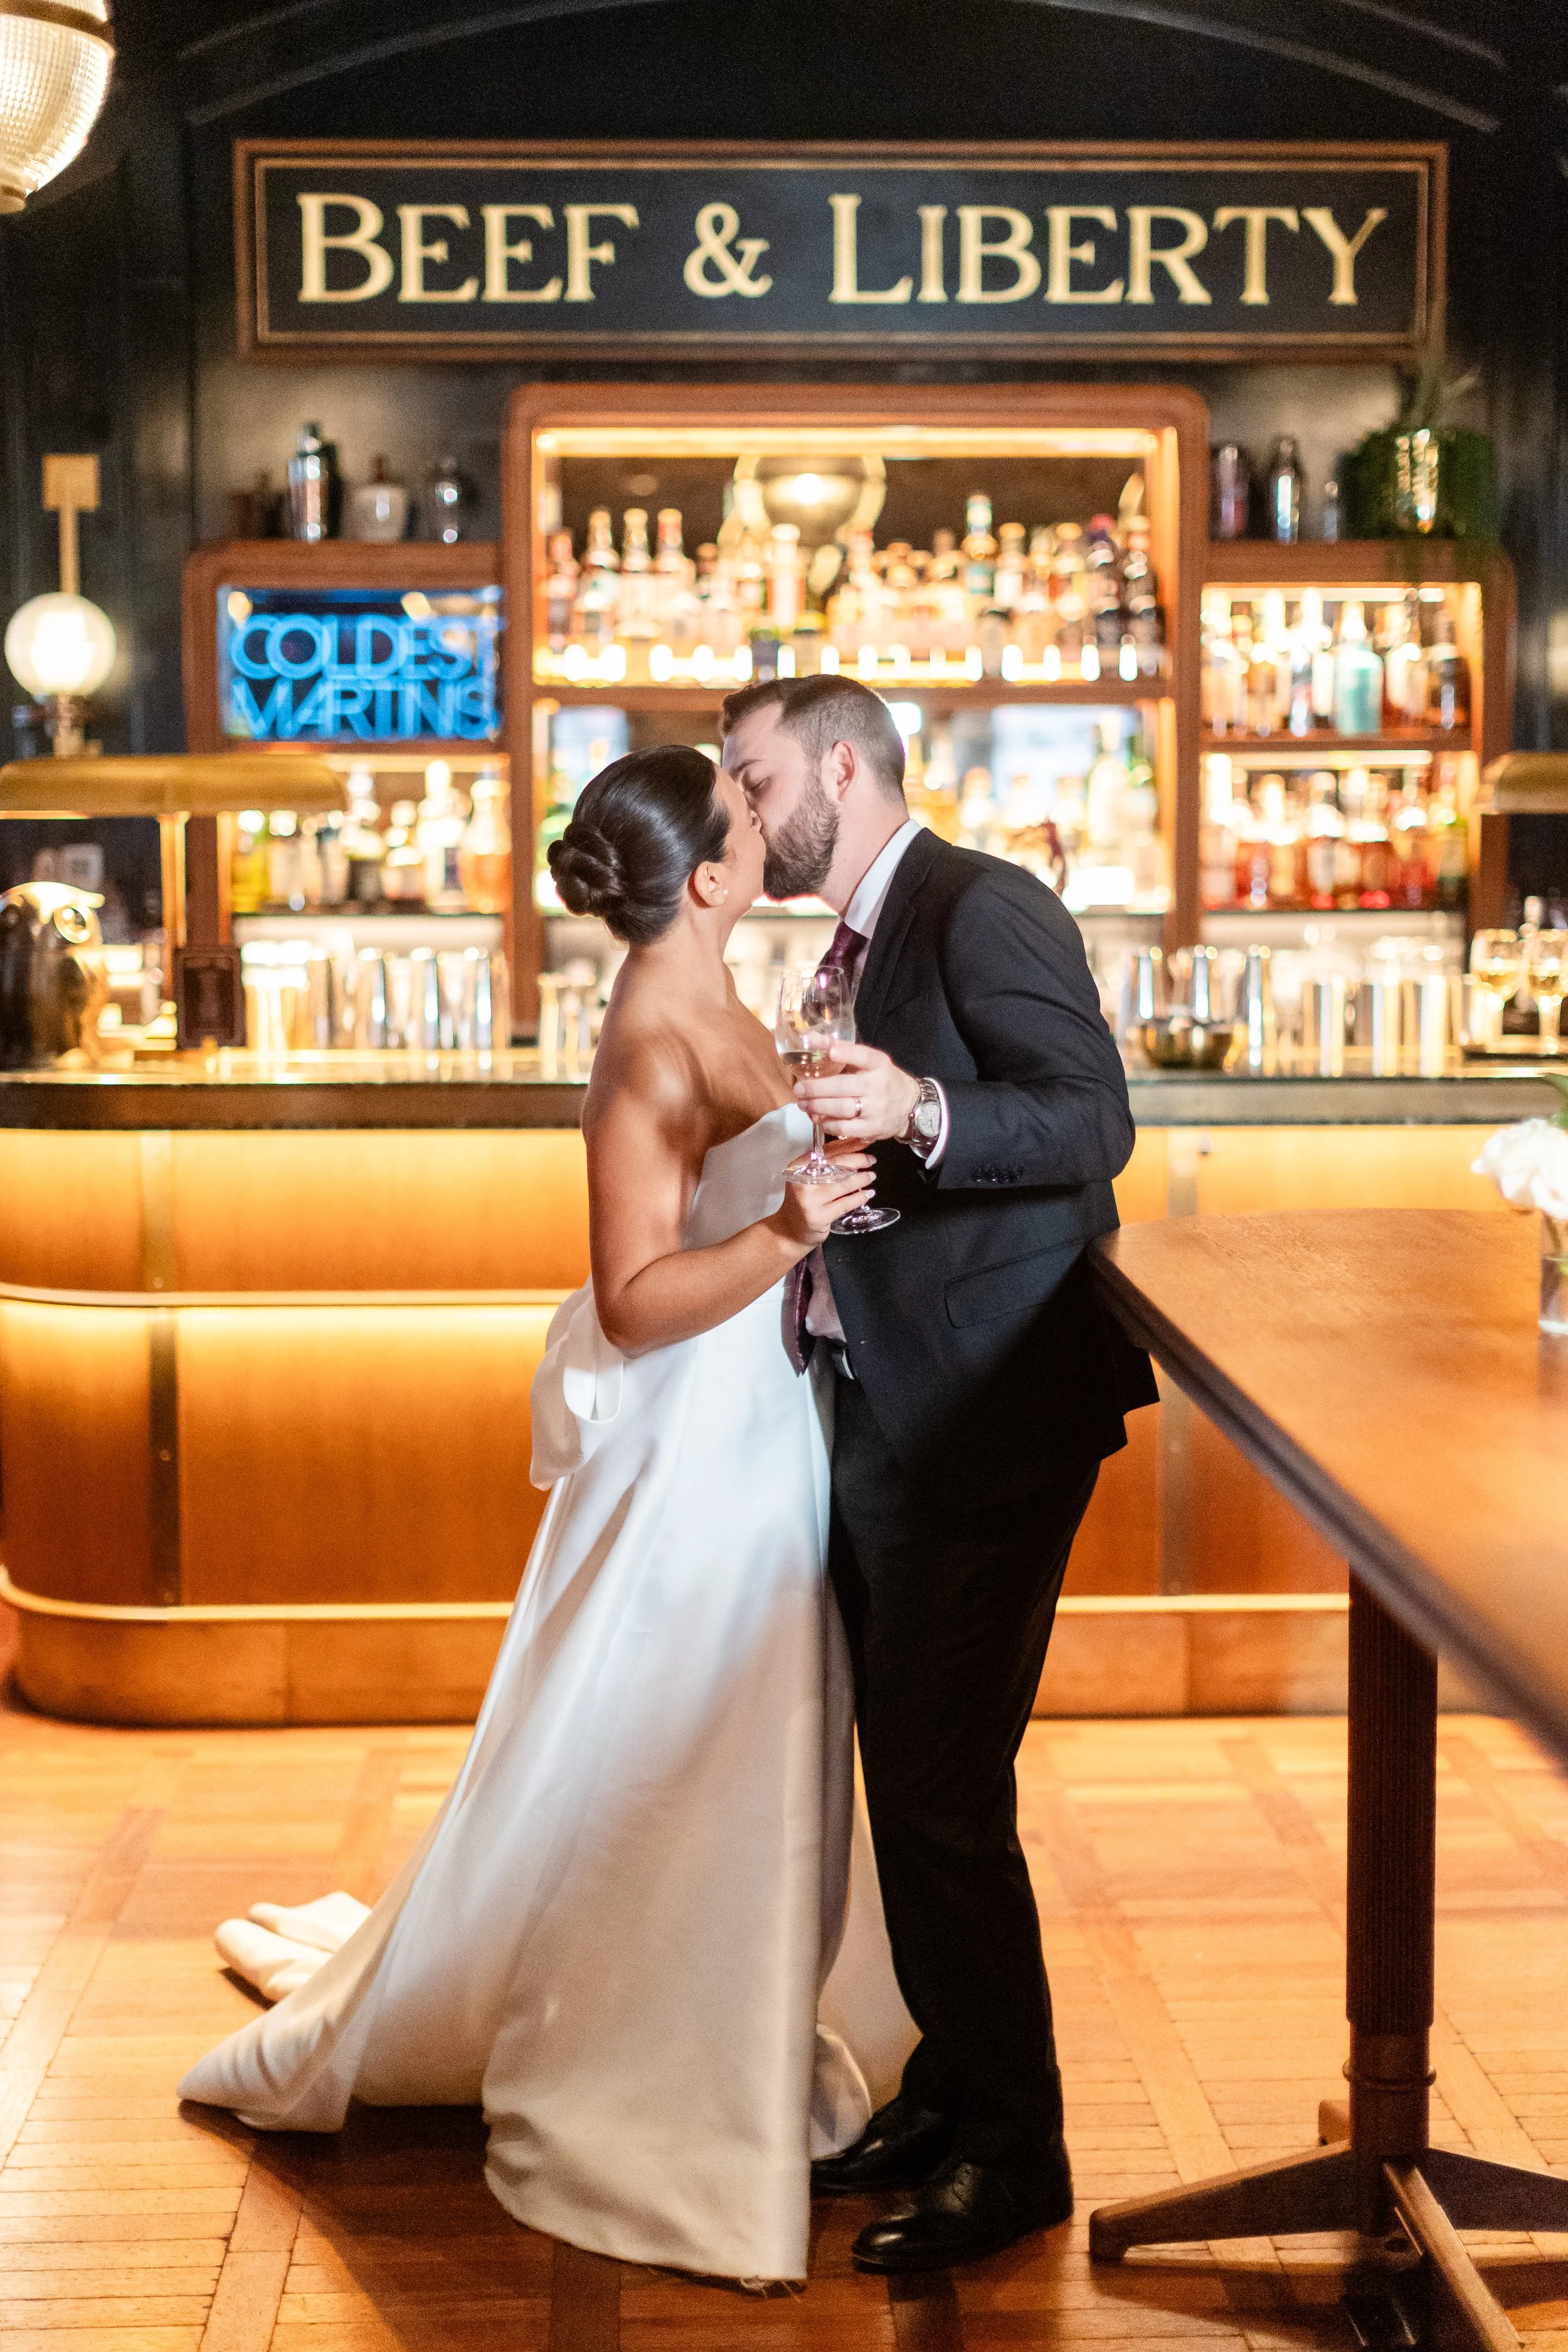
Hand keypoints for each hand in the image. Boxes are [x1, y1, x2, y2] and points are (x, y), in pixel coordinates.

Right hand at [768, 1152, 874, 1252]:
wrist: (790, 1230)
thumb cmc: (804, 1201)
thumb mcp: (809, 1179)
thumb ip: (826, 1164)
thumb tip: (853, 1146)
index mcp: (798, 1167)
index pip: (827, 1151)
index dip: (848, 1145)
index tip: (864, 1141)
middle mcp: (802, 1181)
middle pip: (836, 1165)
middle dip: (858, 1160)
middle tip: (871, 1159)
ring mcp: (809, 1200)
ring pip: (842, 1184)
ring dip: (861, 1179)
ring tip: (871, 1176)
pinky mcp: (818, 1216)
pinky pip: (844, 1204)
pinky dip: (859, 1198)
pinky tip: (868, 1194)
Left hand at [792, 1040, 920, 1144]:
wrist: (909, 1106)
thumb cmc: (881, 1079)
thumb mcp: (868, 1061)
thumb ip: (839, 1047)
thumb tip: (809, 1036)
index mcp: (878, 1064)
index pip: (863, 1056)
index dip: (847, 1053)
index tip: (831, 1052)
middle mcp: (878, 1085)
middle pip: (844, 1086)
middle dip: (817, 1088)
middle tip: (799, 1089)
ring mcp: (876, 1108)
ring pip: (842, 1108)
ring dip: (818, 1106)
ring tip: (803, 1104)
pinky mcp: (873, 1128)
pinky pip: (846, 1128)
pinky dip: (829, 1124)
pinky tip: (819, 1119)